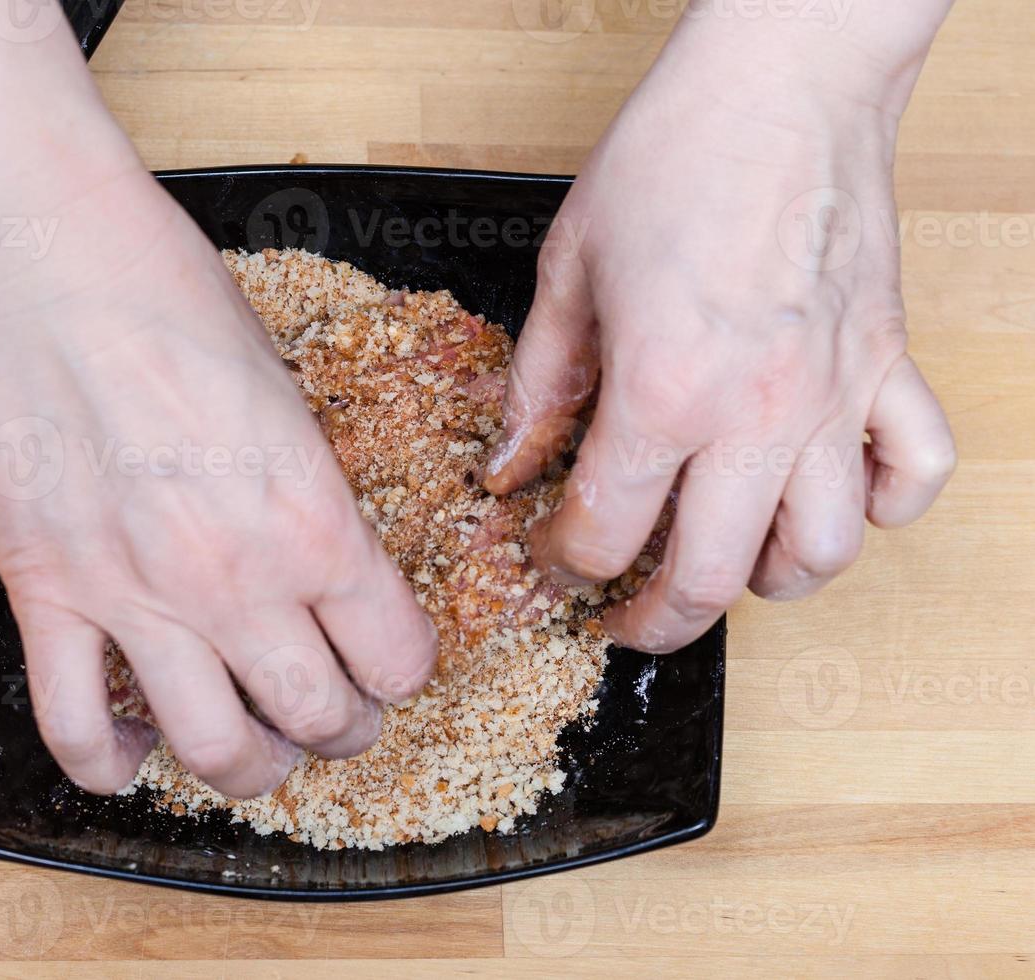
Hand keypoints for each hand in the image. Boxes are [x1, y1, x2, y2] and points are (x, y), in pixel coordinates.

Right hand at [0, 174, 437, 796]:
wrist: (39, 258)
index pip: (396, 656)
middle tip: (333, 716)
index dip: (400, 672)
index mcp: (314, 520)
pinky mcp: (45, 596)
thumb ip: (308, 488)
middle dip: (342, 732)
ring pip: (215, 752)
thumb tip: (318, 543)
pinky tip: (130, 750)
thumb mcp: (285, 387)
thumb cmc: (165, 292)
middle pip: (319, 720)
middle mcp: (237, 580)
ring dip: (249, 771)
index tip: (386, 664)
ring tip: (251, 753)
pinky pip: (75, 728)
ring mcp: (135, 599)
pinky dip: (108, 765)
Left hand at [485, 12, 956, 652]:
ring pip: (822, 552)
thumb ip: (538, 384)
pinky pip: (915, 473)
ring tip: (725, 561)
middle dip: (654, 622)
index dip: (566, 566)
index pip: (606, 531)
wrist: (784, 80)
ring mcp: (834, 395)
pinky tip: (833, 496)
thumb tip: (511, 467)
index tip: (554, 563)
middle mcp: (755, 411)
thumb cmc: (676, 156)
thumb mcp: (569, 271)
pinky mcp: (888, 365)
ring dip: (767, 581)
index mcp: (662, 387)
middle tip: (625, 616)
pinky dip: (881, 508)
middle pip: (711, 579)